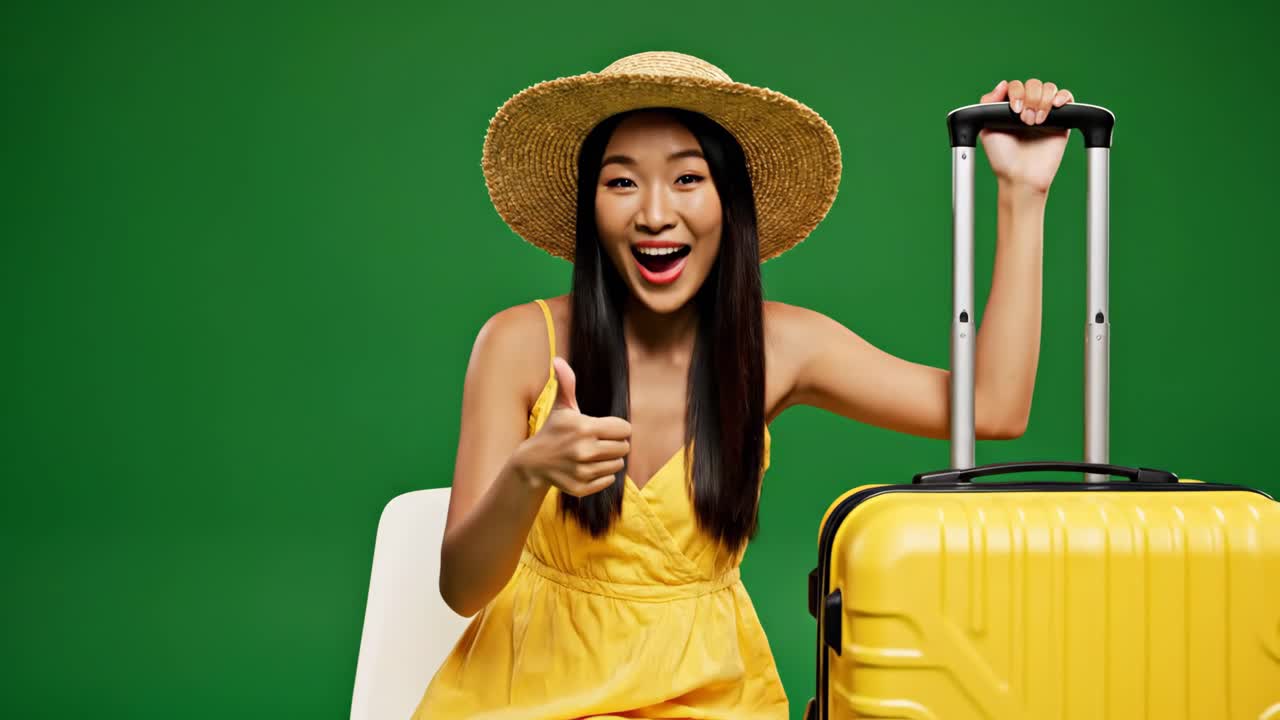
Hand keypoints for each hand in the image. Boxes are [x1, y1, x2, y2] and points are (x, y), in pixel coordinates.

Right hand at [515, 356, 631, 496]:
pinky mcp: (581, 487)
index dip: (618, 428)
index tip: (605, 429)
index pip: (624, 429)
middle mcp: (585, 450)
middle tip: (600, 442)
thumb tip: (558, 360)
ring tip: (593, 455)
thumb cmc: (553, 431)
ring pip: (618, 465)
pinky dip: (602, 475)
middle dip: (615, 444)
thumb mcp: (561, 408)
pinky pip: (609, 480)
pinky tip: (587, 468)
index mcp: (585, 428)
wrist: (533, 463)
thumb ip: (566, 384)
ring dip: (609, 459)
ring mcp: (583, 471)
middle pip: (624, 447)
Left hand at [978, 78, 1074, 193]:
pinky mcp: (1063, 119)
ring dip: (1043, 100)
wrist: (1021, 176)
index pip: (1015, 85)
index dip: (1016, 92)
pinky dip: (1063, 96)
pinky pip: (1067, 97)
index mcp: (1010, 107)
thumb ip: (988, 104)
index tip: (1014, 110)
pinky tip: (1056, 106)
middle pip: (1033, 84)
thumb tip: (1002, 83)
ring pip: (1049, 88)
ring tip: (1037, 122)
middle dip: (1030, 98)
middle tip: (1026, 121)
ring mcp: (1045, 112)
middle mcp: (1028, 107)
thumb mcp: (986, 128)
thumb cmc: (1002, 157)